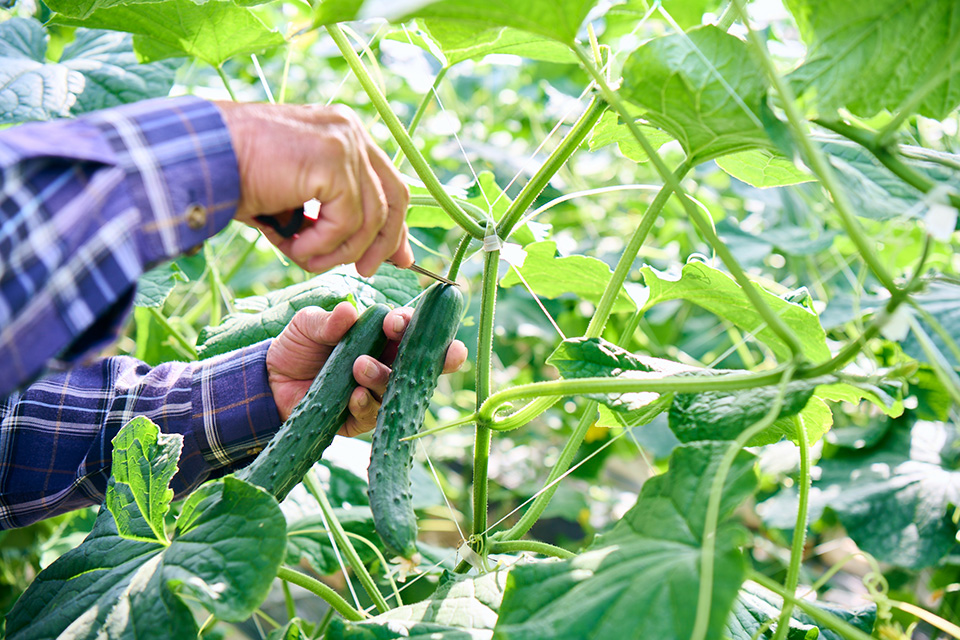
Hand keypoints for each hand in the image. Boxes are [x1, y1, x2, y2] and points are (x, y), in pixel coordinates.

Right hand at [215, 101, 413, 276]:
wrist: (200, 157)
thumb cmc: (236, 177)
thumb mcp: (297, 197)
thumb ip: (333, 213)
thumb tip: (369, 251)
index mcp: (343, 132)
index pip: (388, 182)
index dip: (395, 225)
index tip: (395, 258)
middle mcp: (350, 131)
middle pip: (393, 197)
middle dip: (383, 242)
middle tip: (366, 270)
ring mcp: (345, 143)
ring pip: (370, 218)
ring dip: (336, 251)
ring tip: (301, 256)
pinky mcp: (333, 161)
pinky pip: (346, 222)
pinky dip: (321, 245)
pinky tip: (291, 245)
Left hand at [266, 302, 467, 435]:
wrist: (270, 381)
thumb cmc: (298, 346)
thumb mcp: (309, 325)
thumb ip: (328, 321)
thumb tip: (348, 312)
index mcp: (382, 338)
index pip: (412, 330)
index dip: (414, 326)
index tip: (396, 323)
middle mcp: (387, 364)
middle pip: (425, 363)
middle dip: (437, 357)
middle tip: (432, 351)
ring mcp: (376, 392)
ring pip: (397, 388)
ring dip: (382, 377)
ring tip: (359, 366)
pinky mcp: (360, 418)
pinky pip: (373, 414)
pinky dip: (365, 404)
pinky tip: (353, 395)